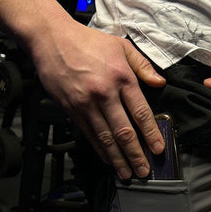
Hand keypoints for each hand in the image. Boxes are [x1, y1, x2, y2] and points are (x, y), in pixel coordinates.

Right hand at [31, 20, 165, 179]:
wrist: (50, 38)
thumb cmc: (87, 41)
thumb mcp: (121, 46)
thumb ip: (143, 66)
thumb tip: (160, 82)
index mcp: (121, 78)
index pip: (141, 112)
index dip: (151, 134)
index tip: (158, 149)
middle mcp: (105, 94)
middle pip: (124, 132)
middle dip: (136, 155)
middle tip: (144, 171)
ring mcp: (86, 104)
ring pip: (105, 138)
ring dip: (118, 159)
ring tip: (127, 173)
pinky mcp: (71, 109)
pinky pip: (89, 134)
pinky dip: (99, 150)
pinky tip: (108, 159)